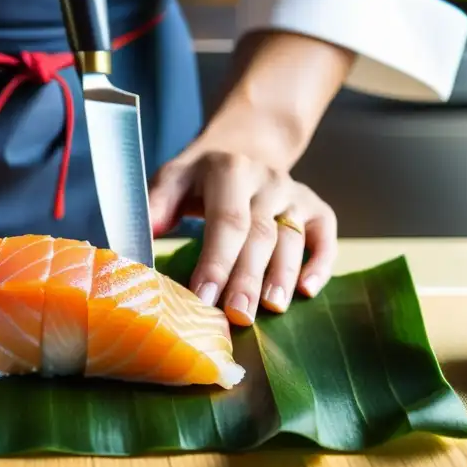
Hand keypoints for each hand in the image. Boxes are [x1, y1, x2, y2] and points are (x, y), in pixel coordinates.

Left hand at [148, 149, 337, 325]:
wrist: (241, 151)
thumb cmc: (200, 179)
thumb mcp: (172, 179)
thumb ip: (157, 205)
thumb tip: (141, 238)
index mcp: (229, 171)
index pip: (226, 222)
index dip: (216, 262)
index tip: (203, 298)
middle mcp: (267, 180)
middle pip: (260, 235)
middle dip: (248, 279)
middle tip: (238, 315)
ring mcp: (294, 194)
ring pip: (292, 239)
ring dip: (282, 277)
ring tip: (271, 309)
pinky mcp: (315, 208)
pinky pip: (325, 236)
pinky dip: (321, 264)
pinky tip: (307, 291)